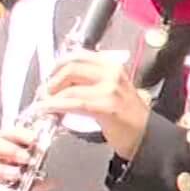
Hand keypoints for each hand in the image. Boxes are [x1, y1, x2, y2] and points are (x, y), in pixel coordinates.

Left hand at [37, 53, 151, 158]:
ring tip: (44, 104)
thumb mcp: (112, 88)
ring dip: (50, 96)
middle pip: (71, 68)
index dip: (58, 64)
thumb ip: (90, 80)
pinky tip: (48, 110)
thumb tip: (62, 80)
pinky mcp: (105, 106)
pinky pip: (74, 103)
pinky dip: (56, 106)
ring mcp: (110, 89)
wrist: (145, 134)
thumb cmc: (128, 115)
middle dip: (51, 80)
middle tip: (44, 92)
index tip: (49, 75)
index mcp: (112, 66)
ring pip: (69, 87)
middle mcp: (112, 73)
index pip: (78, 55)